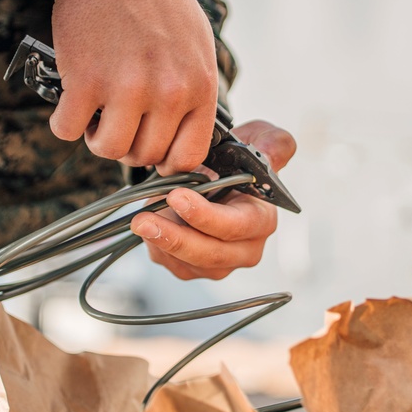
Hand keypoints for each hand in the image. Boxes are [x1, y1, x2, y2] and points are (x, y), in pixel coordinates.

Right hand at [10, 0, 218, 174]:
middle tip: (115, 117)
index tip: (148, 144)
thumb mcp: (196, 43)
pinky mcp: (83, 81)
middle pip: (144, 155)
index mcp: (199, 85)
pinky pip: (67, 130)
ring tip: (95, 112)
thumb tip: (182, 140)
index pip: (188, 156)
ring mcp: (126, 89)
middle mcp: (168, 92)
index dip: (164, 158)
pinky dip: (63, 120)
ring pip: (108, 150)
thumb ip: (192, 92)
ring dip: (96, 137)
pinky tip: (69, 98)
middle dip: (127, 143)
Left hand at [129, 120, 296, 279]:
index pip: (236, 227)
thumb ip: (272, 144)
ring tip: (139, 219)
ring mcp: (217, 264)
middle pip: (209, 254)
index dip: (206, 216)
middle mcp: (243, 250)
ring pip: (185, 263)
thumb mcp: (257, 142)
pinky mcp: (191, 270)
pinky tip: (147, 225)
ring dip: (159, 242)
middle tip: (145, 219)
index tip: (178, 197)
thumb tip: (271, 154)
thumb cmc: (235, 163)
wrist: (213, 177)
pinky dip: (154, 245)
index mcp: (261, 222)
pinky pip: (169, 263)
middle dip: (175, 237)